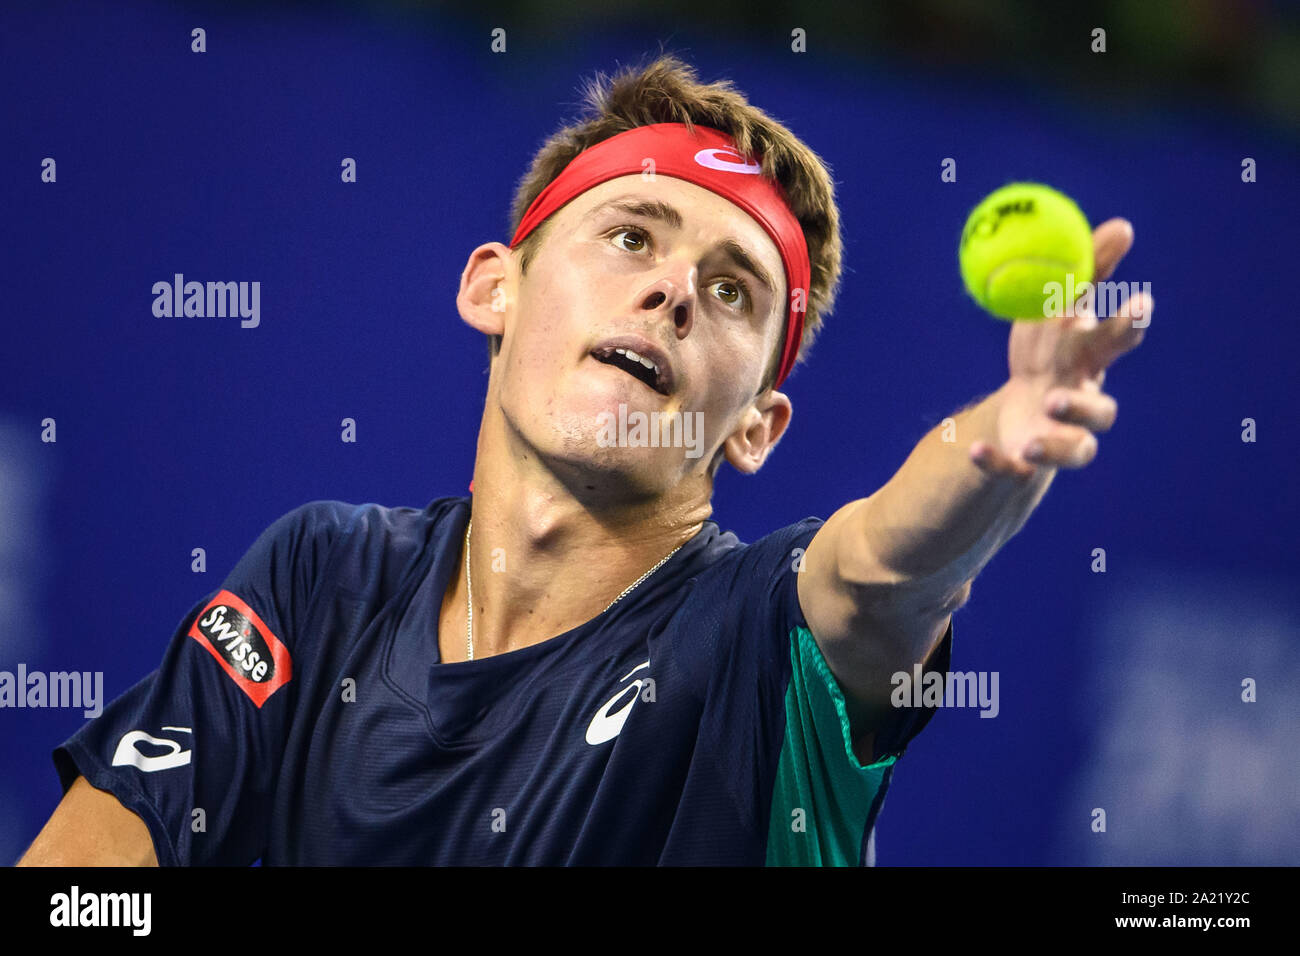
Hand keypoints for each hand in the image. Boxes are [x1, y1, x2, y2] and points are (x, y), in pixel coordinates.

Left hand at [970, 218, 1151, 480]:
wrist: (1018, 414)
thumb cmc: (1044, 355)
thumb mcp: (1055, 310)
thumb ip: (1086, 271)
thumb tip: (1124, 226)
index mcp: (1087, 363)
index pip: (1116, 345)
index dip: (1129, 325)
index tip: (1137, 302)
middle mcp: (1082, 405)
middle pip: (1101, 414)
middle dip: (1084, 407)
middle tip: (1056, 398)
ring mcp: (1059, 439)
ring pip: (1075, 453)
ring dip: (1055, 448)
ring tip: (1031, 444)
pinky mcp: (1027, 465)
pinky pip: (1014, 473)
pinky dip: (997, 464)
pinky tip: (977, 452)